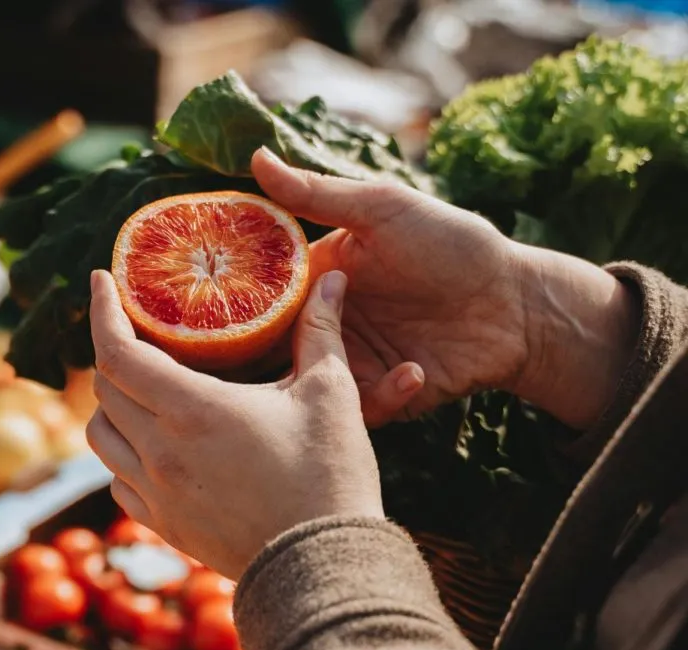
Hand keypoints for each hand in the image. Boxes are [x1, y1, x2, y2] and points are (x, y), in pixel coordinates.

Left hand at [85, 269, 381, 580]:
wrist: (322, 566)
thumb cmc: (329, 478)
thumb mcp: (330, 395)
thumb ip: (320, 331)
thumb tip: (332, 278)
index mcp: (192, 410)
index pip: (117, 350)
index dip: (101, 311)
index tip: (100, 282)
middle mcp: (159, 451)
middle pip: (104, 389)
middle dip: (113, 351)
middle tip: (138, 333)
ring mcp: (156, 494)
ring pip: (101, 437)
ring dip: (111, 406)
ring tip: (141, 390)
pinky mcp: (163, 526)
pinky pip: (118, 481)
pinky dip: (123, 455)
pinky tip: (153, 447)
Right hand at [253, 149, 638, 430]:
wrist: (517, 304)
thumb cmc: (454, 245)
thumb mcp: (384, 210)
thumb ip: (317, 194)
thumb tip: (255, 157)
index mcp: (318, 278)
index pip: (260, 295)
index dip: (235, 303)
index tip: (216, 311)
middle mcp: (327, 323)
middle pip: (274, 350)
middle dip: (268, 359)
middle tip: (276, 358)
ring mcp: (352, 363)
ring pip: (309, 386)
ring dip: (325, 380)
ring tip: (348, 367)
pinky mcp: (380, 397)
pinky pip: (359, 409)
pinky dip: (383, 396)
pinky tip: (416, 370)